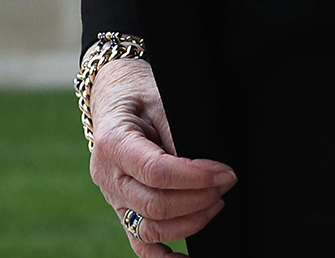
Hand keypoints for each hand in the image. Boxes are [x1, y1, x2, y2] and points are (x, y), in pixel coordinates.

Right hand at [87, 59, 235, 255]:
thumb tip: (204, 172)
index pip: (155, 173)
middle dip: (199, 199)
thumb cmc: (142, 92)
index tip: (225, 173)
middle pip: (155, 205)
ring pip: (150, 229)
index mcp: (112, 142)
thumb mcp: (161, 97)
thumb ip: (178, 133)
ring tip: (217, 202)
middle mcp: (107, 176)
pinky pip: (140, 244)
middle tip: (227, 183)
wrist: (115, 94)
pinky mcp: (122, 210)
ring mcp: (113, 198)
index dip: (195, 178)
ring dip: (190, 222)